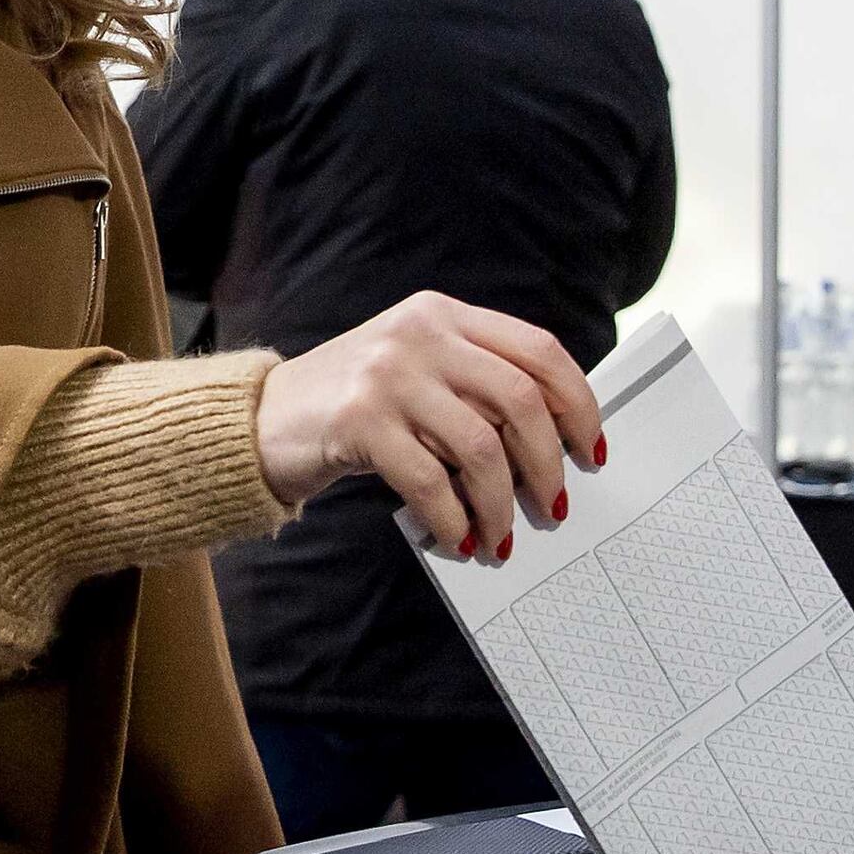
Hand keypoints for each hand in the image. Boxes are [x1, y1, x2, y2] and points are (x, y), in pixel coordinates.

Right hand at [252, 294, 601, 561]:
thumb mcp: (416, 371)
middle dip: (547, 462)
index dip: (578, 403)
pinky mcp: (358, 419)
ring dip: (502, 502)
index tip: (590, 449)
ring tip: (502, 535)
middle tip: (552, 504)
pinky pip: (429, 480)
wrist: (262, 418)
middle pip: (520, 398)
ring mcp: (387, 373)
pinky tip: (459, 539)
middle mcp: (419, 333)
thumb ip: (473, 386)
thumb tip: (552, 448)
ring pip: (480, 445)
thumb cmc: (353, 405)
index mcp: (443, 314)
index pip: (539, 350)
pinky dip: (453, 519)